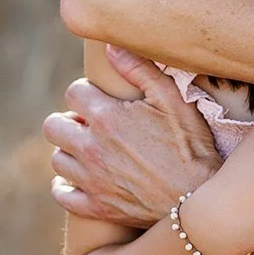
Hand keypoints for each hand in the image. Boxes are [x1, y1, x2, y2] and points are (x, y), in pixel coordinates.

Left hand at [45, 46, 220, 226]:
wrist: (200, 200)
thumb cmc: (191, 147)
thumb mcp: (173, 100)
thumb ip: (140, 70)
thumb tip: (111, 47)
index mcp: (106, 118)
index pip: (73, 93)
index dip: (87, 92)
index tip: (102, 99)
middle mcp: (91, 148)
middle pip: (53, 126)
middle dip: (69, 120)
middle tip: (91, 124)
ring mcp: (91, 180)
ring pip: (57, 159)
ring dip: (70, 151)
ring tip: (91, 150)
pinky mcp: (96, 207)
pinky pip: (62, 194)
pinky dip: (67, 186)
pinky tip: (82, 179)